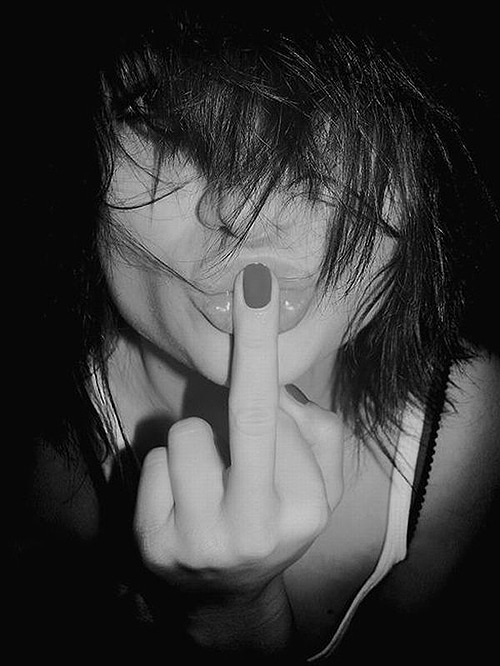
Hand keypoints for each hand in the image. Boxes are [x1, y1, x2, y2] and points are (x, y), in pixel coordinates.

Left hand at [134, 264, 343, 605]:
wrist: (225, 595)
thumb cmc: (276, 520)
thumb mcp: (318, 489)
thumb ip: (318, 433)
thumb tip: (281, 385)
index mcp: (304, 509)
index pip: (282, 418)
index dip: (262, 349)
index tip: (262, 286)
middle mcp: (255, 528)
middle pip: (250, 417)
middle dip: (252, 343)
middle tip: (253, 282)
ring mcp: (199, 541)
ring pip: (187, 433)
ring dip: (197, 440)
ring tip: (211, 474)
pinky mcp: (153, 546)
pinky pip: (153, 464)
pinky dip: (167, 471)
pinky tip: (183, 499)